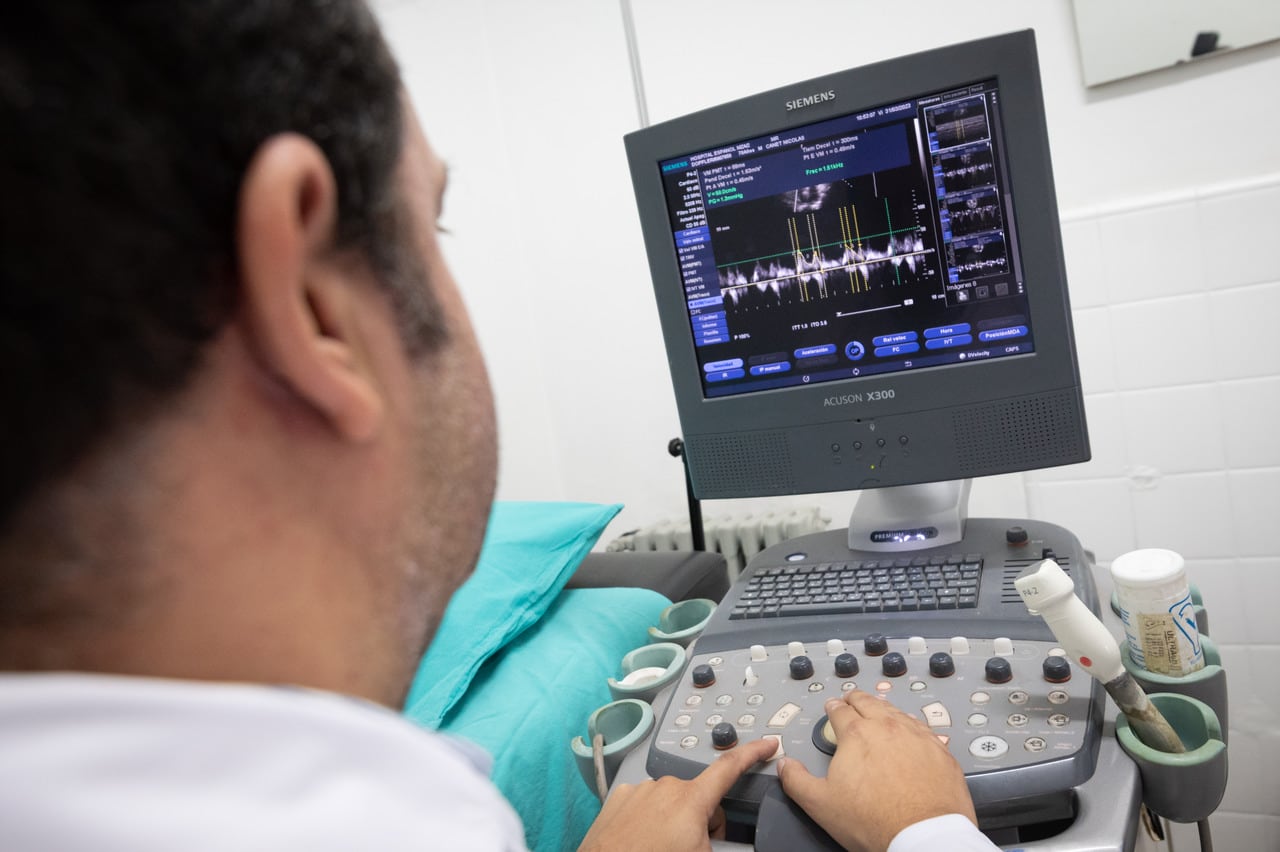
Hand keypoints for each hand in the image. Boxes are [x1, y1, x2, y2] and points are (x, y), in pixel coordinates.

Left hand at [579, 736, 777, 850]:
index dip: (753, 753)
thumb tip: (726, 838)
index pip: (730, 767)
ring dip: (675, 820)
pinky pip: (647, 802)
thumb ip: (723, 842)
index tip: (769, 743)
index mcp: (691, 799)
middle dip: (704, 819)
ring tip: (663, 847)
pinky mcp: (620, 797)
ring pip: (673, 801)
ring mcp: (641, 790)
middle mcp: (666, 786)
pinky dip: (651, 818)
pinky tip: (644, 839)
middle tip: (692, 847)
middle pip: (701, 797)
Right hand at [777, 690, 976, 851]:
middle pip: (869, 702)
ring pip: (897, 711)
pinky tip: (911, 732)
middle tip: (851, 700)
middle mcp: (887, 726)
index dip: (833, 707)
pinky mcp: (940, 750)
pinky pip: (923, 728)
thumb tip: (784, 765)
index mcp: (856, 733)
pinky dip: (911, 725)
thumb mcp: (820, 804)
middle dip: (856, 699)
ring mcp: (917, 736)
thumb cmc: (873, 820)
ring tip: (880, 712)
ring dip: (884, 709)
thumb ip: (796, 780)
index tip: (831, 708)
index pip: (839, 710)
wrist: (924, 836)